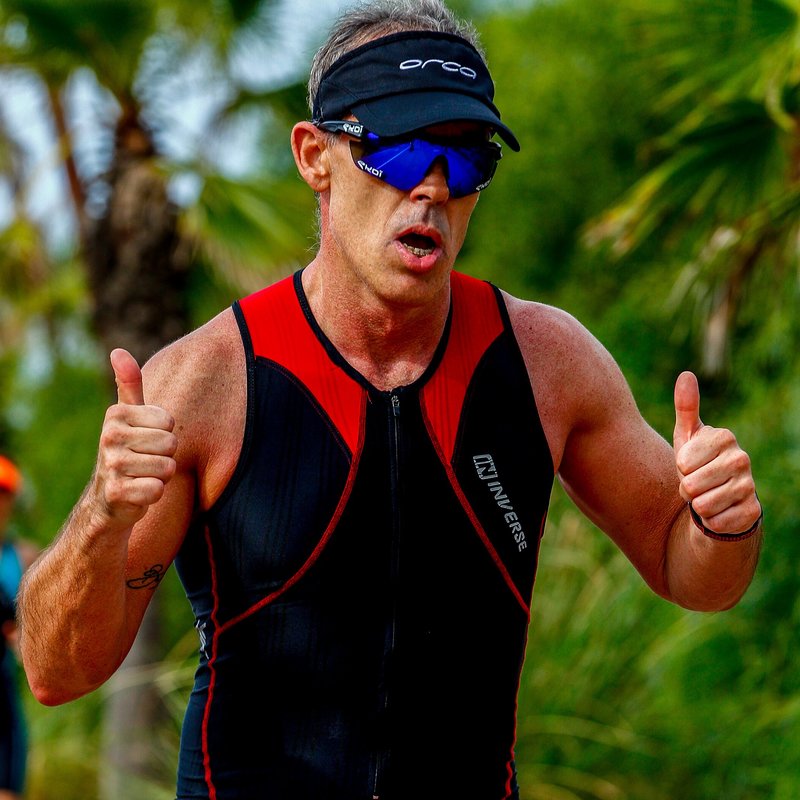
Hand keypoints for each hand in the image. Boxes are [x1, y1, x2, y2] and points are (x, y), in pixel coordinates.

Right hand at [94, 349, 177, 527]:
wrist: (108, 498)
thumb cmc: (128, 450)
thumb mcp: (128, 415)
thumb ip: (129, 384)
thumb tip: (118, 350)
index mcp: (116, 414)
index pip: (169, 421)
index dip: (166, 435)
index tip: (147, 440)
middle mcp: (109, 437)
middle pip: (171, 444)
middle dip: (165, 457)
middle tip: (145, 462)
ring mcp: (111, 465)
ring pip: (167, 468)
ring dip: (160, 476)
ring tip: (142, 476)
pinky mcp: (117, 492)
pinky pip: (158, 489)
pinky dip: (154, 494)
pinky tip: (138, 493)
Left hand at [673, 371, 759, 534]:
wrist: (715, 499)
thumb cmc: (696, 463)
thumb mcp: (686, 436)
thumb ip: (686, 407)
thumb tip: (686, 375)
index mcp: (724, 437)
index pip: (682, 461)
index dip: (679, 468)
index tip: (688, 464)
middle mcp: (742, 458)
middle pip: (691, 485)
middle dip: (686, 489)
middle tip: (695, 483)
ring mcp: (750, 485)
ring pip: (703, 505)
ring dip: (697, 506)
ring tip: (705, 496)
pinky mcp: (752, 512)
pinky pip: (716, 522)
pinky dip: (710, 521)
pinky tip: (718, 512)